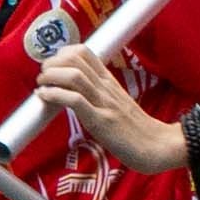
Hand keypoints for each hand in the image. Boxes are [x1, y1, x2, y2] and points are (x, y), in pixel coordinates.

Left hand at [46, 47, 189, 177]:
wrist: (157, 147)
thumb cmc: (135, 129)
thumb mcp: (116, 102)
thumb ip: (97, 92)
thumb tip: (72, 88)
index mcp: (109, 81)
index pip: (84, 52)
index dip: (61, 53)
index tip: (52, 65)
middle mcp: (105, 87)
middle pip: (75, 59)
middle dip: (51, 63)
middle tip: (43, 75)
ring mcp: (104, 103)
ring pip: (73, 76)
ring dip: (50, 76)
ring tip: (42, 85)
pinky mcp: (101, 121)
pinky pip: (75, 100)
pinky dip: (55, 95)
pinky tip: (45, 97)